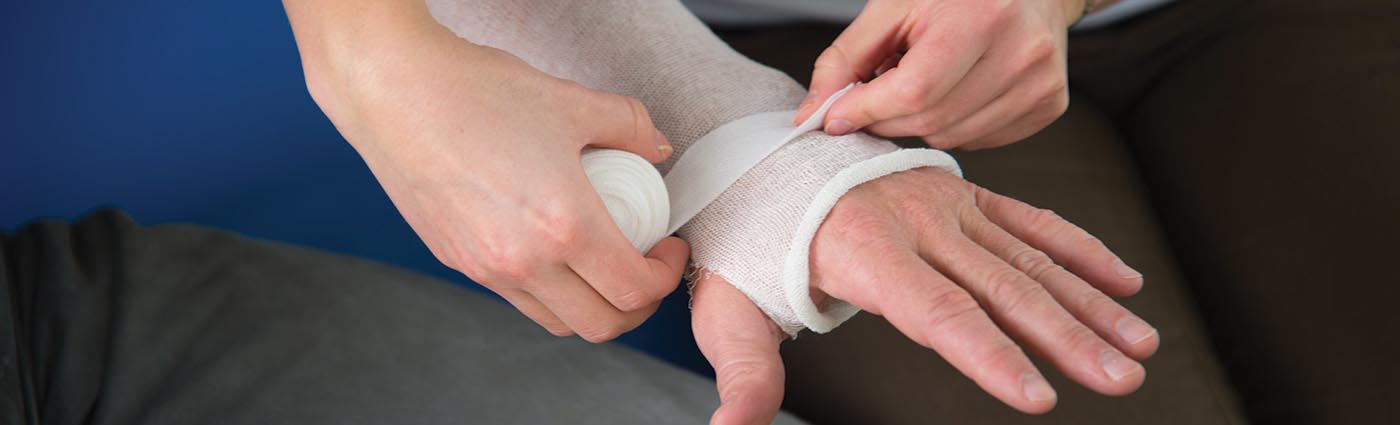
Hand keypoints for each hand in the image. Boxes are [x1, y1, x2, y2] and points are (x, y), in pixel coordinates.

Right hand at [284, 0, 688, 340]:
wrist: (392, 90)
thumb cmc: (478, 92)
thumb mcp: (572, 102)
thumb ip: (630, 125)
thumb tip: (658, 148)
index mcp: (564, 227)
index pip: (633, 290)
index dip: (666, 278)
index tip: (669, 249)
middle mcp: (524, 262)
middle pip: (601, 325)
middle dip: (637, 306)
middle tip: (647, 269)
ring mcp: (486, 269)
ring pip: (557, 321)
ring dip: (592, 306)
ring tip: (603, 264)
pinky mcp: (457, 262)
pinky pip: (517, 299)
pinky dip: (549, 291)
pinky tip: (555, 251)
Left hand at [692, 167, 1157, 423]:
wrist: (763, 161)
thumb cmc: (748, 244)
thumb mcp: (727, 308)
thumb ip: (741, 370)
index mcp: (864, 254)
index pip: (938, 313)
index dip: (989, 355)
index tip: (1038, 396)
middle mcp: (916, 224)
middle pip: (1003, 289)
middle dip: (1068, 338)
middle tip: (1120, 380)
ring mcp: (946, 204)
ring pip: (1030, 257)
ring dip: (1090, 303)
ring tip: (1140, 345)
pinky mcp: (963, 194)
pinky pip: (1031, 220)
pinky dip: (1081, 250)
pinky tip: (1126, 282)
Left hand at [795, 0, 1086, 149]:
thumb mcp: (892, 7)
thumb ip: (845, 59)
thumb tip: (811, 115)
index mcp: (981, 16)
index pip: (913, 91)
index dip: (867, 109)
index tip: (835, 116)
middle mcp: (1021, 51)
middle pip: (930, 120)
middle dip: (888, 117)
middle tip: (876, 94)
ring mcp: (1041, 81)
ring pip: (952, 137)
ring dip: (921, 122)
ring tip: (923, 81)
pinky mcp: (1050, 104)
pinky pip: (980, 141)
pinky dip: (954, 125)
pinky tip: (955, 91)